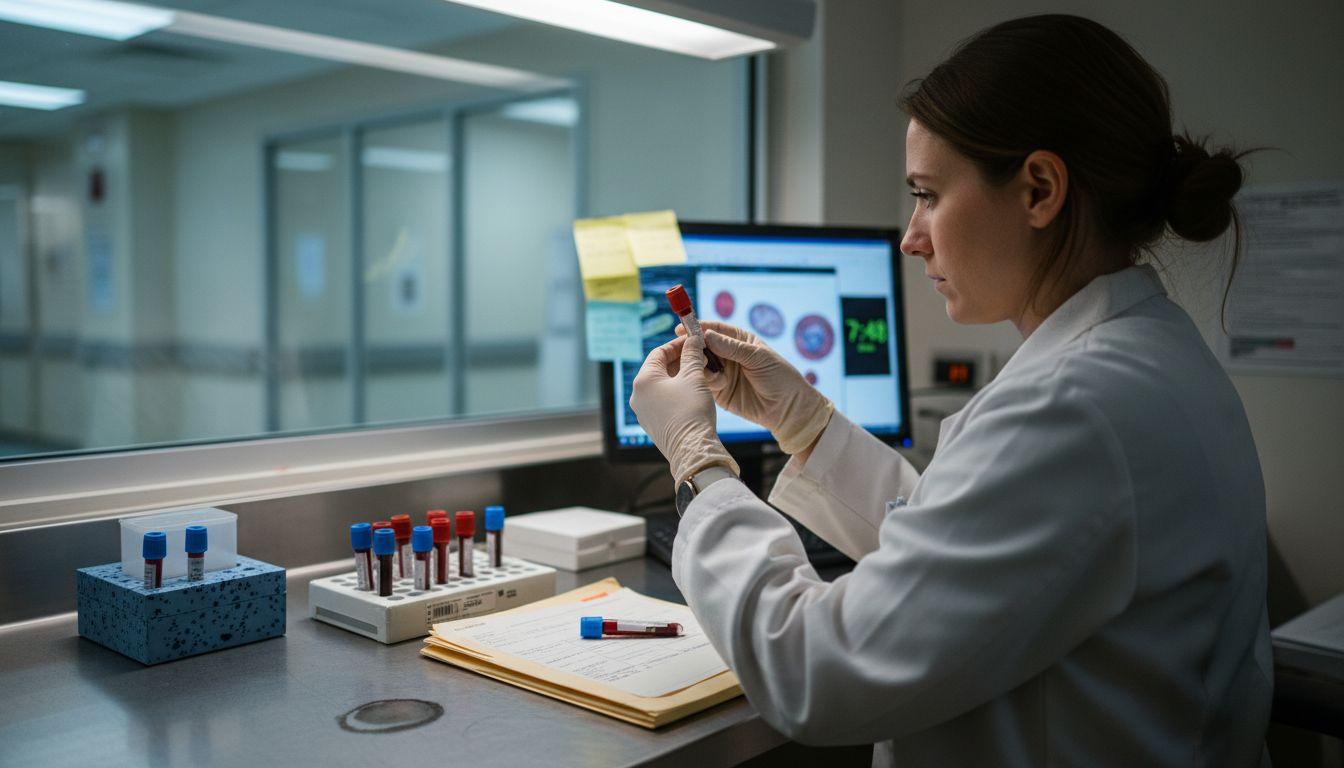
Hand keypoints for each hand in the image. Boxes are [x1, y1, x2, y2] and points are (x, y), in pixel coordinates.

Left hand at [630, 333, 738, 485]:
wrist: (692, 450)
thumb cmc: (691, 410)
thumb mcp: (694, 376)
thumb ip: (692, 354)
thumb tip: (694, 340)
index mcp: (643, 380)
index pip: (659, 352)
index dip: (678, 344)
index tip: (694, 341)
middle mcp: (638, 396)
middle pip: (659, 369)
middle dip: (680, 361)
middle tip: (700, 357)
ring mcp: (643, 412)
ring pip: (662, 386)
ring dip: (680, 377)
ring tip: (700, 374)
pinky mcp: (653, 425)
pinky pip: (663, 402)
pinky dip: (677, 393)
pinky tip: (694, 393)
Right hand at [680, 320, 833, 454]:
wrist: (788, 410)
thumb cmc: (780, 378)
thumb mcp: (758, 358)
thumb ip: (732, 347)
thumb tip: (707, 335)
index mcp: (739, 340)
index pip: (715, 329)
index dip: (698, 328)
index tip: (681, 330)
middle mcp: (728, 354)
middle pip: (702, 346)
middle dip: (691, 347)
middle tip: (681, 350)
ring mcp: (722, 372)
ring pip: (699, 364)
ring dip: (697, 365)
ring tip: (700, 368)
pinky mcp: (719, 391)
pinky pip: (703, 382)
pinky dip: (702, 381)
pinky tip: (711, 383)